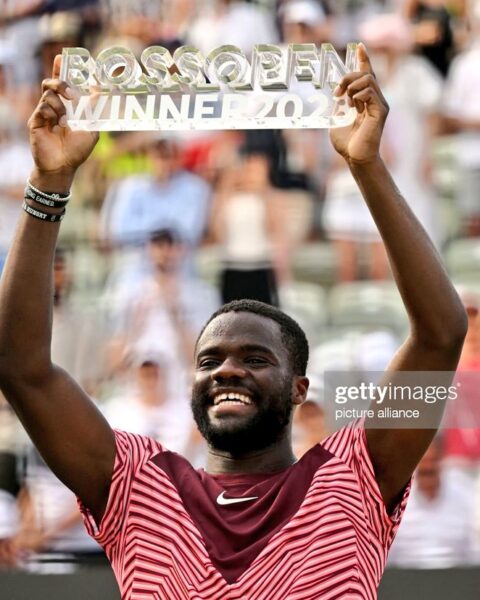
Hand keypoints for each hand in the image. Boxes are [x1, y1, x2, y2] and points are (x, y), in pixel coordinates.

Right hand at [28, 55, 98, 190]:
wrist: (63, 167)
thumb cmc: (77, 150)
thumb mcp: (92, 128)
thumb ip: (94, 110)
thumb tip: (101, 91)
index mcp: (67, 107)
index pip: (62, 83)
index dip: (60, 69)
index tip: (63, 57)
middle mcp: (54, 107)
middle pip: (52, 82)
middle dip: (62, 82)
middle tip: (72, 94)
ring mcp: (44, 113)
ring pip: (48, 93)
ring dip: (60, 103)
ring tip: (65, 119)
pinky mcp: (36, 120)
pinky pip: (43, 106)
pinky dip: (52, 112)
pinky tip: (57, 124)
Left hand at [329, 44, 388, 165]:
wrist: (354, 157)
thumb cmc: (347, 143)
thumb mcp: (337, 119)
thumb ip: (339, 104)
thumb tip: (338, 93)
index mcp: (365, 100)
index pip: (366, 75)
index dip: (363, 60)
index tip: (359, 46)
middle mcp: (375, 100)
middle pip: (365, 74)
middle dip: (348, 77)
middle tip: (336, 92)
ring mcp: (379, 104)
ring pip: (368, 80)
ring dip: (352, 86)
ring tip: (345, 101)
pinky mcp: (380, 111)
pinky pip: (370, 92)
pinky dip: (358, 95)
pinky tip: (354, 105)